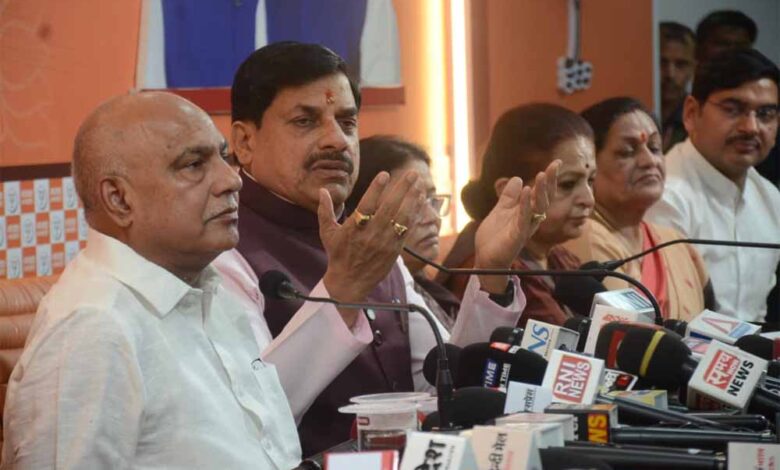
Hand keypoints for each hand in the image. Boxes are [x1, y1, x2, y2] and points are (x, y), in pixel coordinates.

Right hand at [318, 171, 424, 325]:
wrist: (350, 282)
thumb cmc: (337, 254)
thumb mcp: (327, 232)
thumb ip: (325, 210)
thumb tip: (322, 190)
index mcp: (354, 228)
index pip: (367, 205)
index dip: (376, 189)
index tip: (385, 174)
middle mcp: (371, 234)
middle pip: (389, 208)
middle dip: (402, 189)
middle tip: (411, 173)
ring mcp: (385, 242)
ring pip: (402, 217)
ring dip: (412, 199)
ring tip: (419, 184)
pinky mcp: (395, 249)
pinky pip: (406, 229)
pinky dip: (414, 214)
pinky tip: (419, 201)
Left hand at [474, 160, 559, 293]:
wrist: (485, 258)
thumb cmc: (495, 237)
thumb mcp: (501, 210)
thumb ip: (509, 196)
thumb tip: (518, 179)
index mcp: (528, 213)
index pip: (541, 194)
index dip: (549, 179)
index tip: (556, 162)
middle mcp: (531, 220)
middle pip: (544, 198)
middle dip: (550, 182)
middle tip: (555, 165)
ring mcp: (525, 228)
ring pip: (538, 208)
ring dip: (541, 191)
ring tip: (542, 174)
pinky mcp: (517, 236)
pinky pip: (524, 218)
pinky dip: (526, 205)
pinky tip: (528, 191)